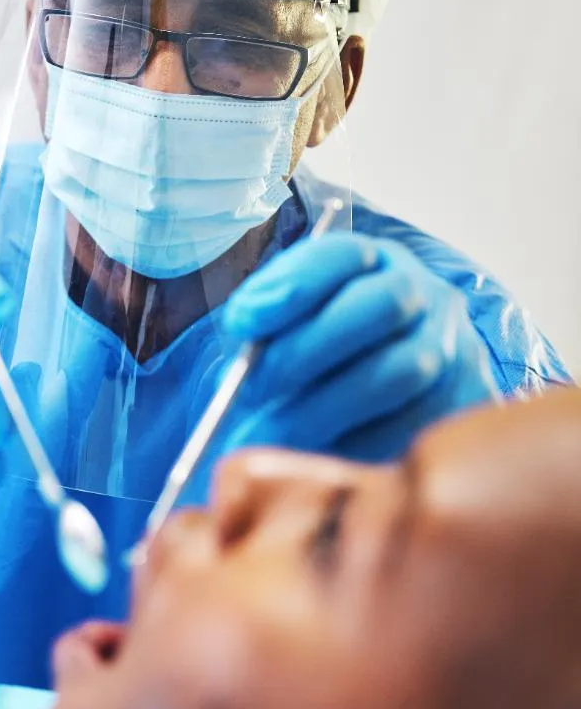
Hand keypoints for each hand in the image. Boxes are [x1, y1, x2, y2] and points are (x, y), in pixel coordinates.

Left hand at [221, 233, 498, 462]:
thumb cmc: (315, 364)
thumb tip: (242, 355)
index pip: (342, 253)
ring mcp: (455, 348)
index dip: (293, 285)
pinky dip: (358, 445)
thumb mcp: (283, 333)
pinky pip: (415, 427)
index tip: (242, 322)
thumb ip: (263, 332)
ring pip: (398, 371)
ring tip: (272, 433)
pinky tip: (319, 455)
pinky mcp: (465, 406)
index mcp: (373, 263)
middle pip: (380, 304)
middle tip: (255, 388)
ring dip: (325, 407)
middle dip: (307, 350)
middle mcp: (426, 295)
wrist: (378, 412)